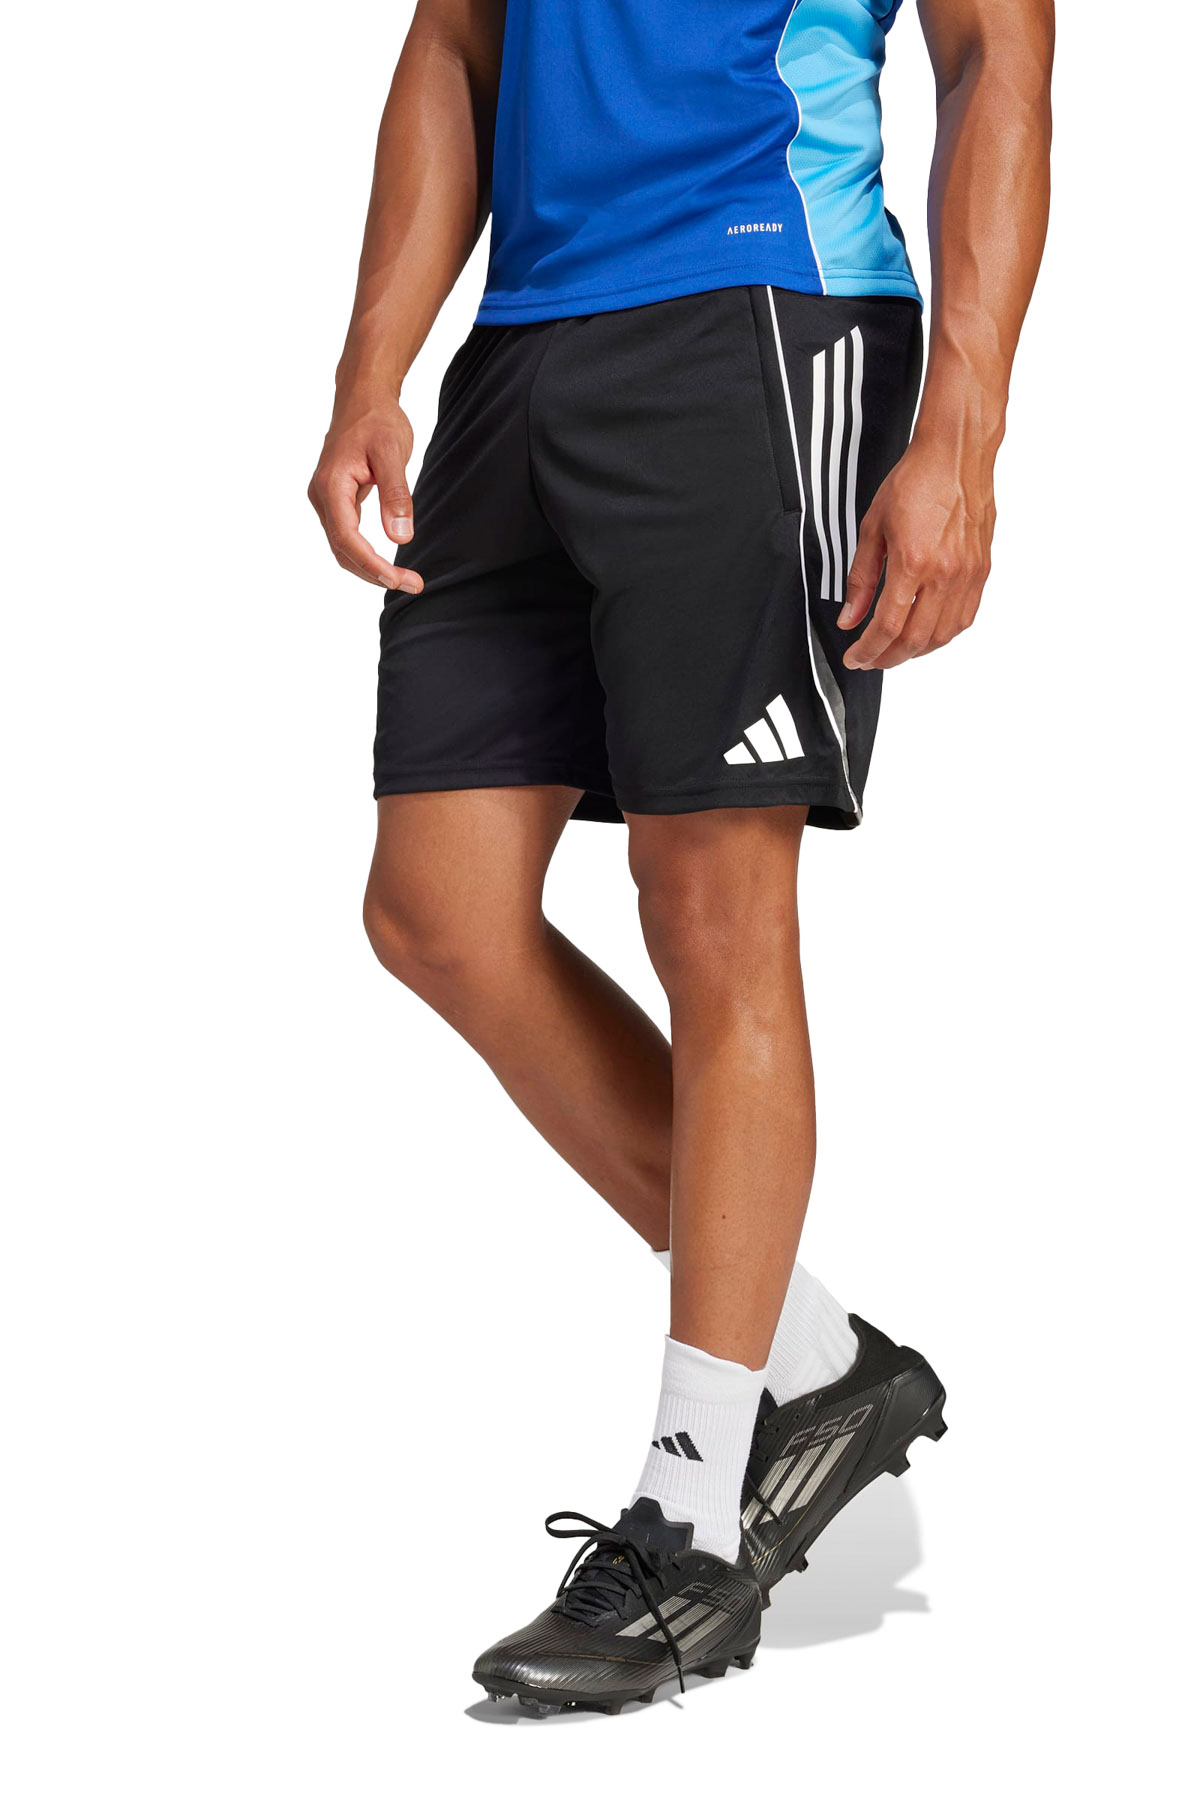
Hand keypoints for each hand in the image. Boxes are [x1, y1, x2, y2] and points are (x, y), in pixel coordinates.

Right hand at [308, 393, 423, 592]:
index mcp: (331, 485)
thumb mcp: (392, 452)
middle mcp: (322, 496)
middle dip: (374, 573)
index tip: (398, 579)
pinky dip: (365, 554)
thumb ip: (396, 494)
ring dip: (370, 568)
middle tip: (412, 585)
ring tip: (404, 579)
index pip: (347, 538)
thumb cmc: (376, 419)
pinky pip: (347, 535)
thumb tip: (400, 536)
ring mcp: (326, 499)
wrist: (363, 396)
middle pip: (342, 550)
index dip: (372, 564)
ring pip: (343, 547)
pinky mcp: (336, 499)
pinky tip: (386, 563)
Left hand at [838, 439, 993, 669]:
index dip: (869, 650)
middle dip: (889, 658)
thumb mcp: (872, 529)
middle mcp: (945, 573)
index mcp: (913, 562)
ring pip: (943, 635)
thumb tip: (850, 617)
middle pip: (916, 639)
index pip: (888, 626)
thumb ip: (860, 579)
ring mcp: (968, 574)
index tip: (856, 658)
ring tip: (896, 650)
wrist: (956, 456)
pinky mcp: (981, 570)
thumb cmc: (915, 482)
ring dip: (916, 651)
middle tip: (871, 659)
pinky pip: (964, 618)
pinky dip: (943, 635)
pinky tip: (926, 633)